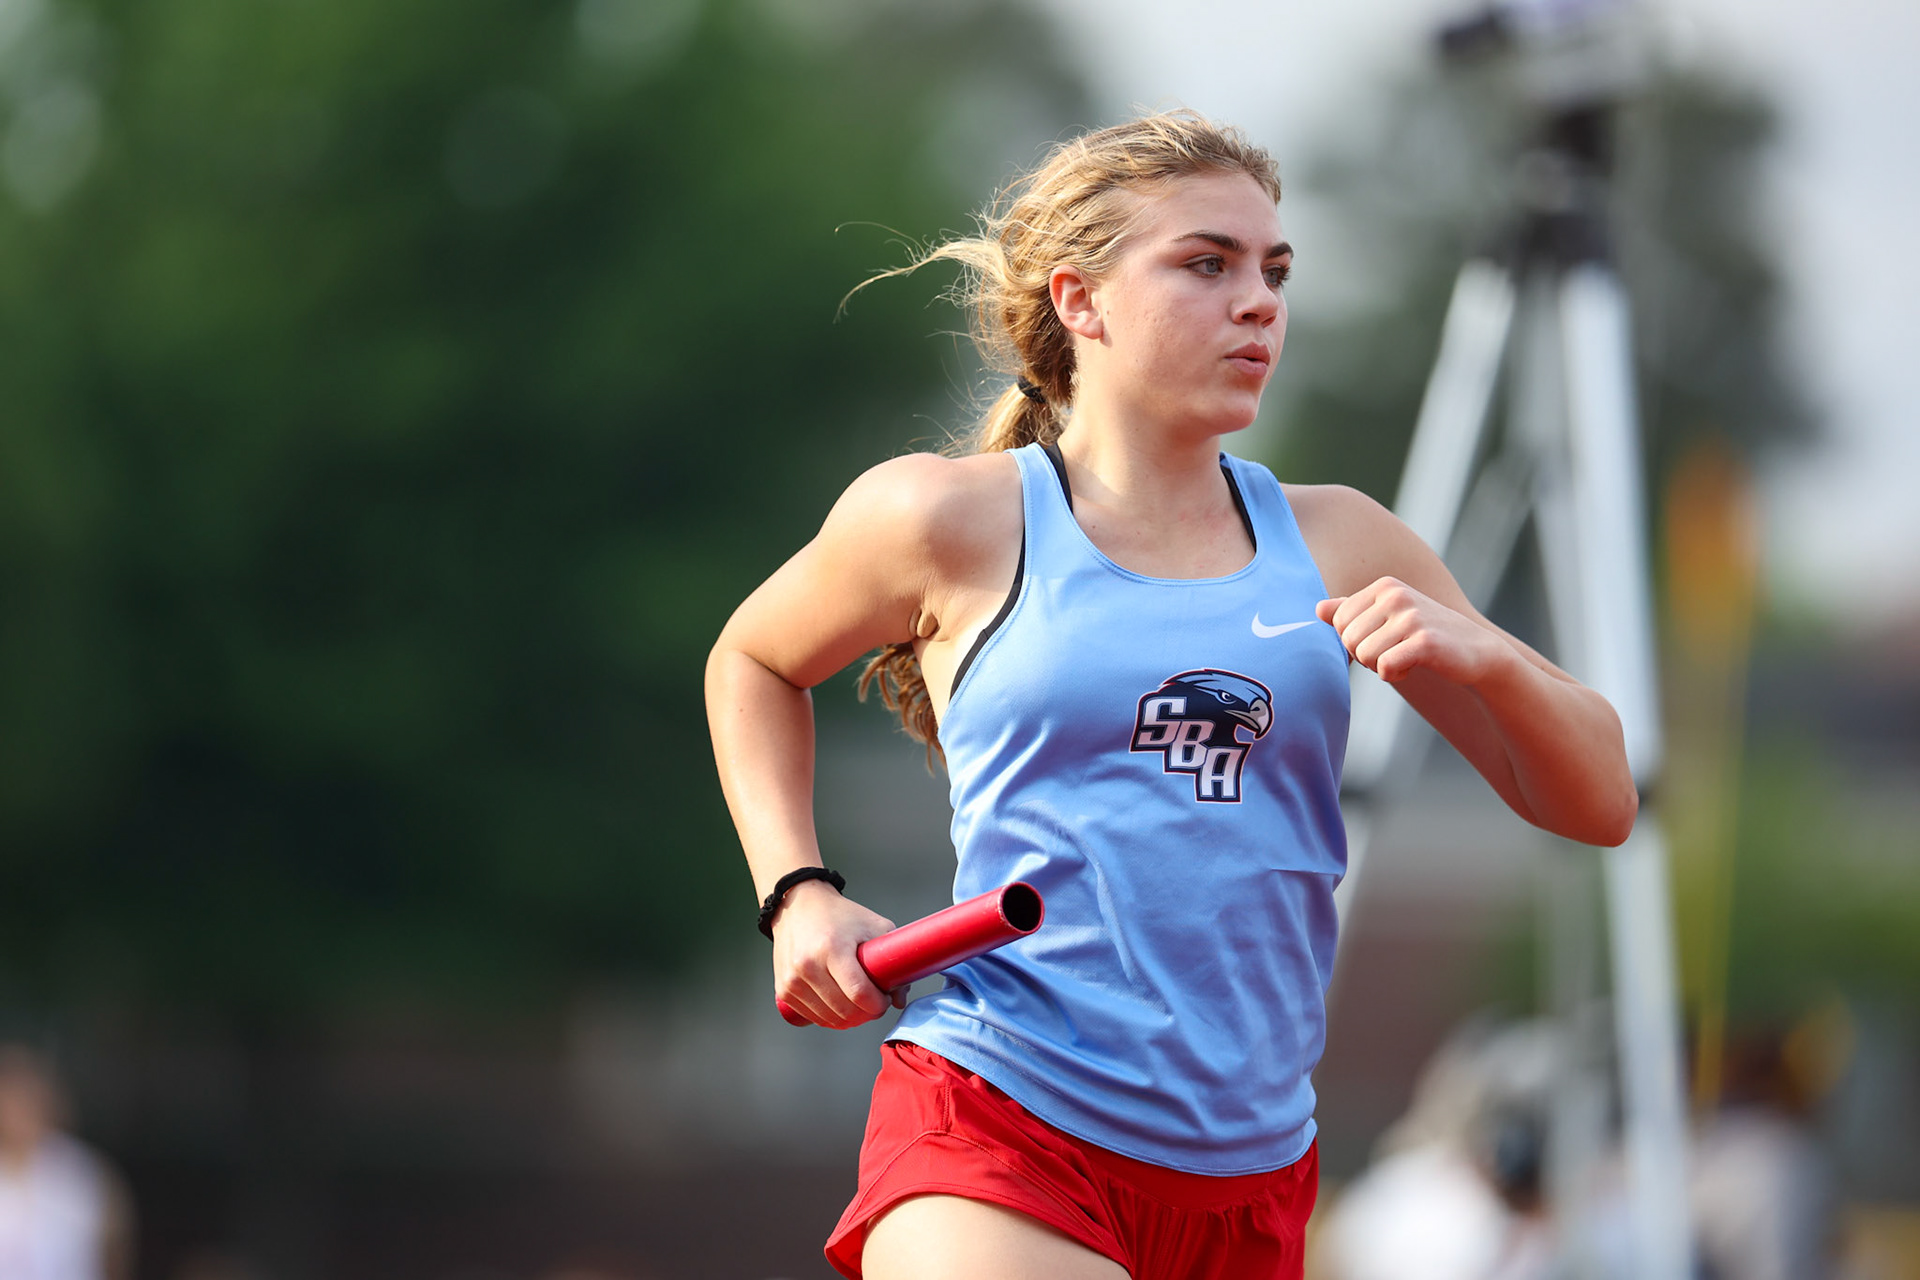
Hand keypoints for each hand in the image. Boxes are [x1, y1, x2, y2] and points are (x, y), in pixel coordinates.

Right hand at [770, 879, 901, 1028]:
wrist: (797, 905)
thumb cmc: (839, 915)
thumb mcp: (873, 925)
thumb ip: (894, 959)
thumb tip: (899, 999)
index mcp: (832, 948)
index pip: (859, 993)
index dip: (878, 1004)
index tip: (885, 999)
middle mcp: (808, 965)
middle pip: (845, 1011)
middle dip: (867, 1014)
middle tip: (875, 1003)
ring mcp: (792, 980)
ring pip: (830, 1020)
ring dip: (850, 1019)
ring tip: (859, 1003)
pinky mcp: (784, 990)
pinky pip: (814, 1018)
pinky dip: (831, 1018)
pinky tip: (841, 1005)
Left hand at [1317, 576, 1508, 686]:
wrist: (1477, 652)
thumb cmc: (1426, 636)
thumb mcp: (1389, 617)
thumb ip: (1353, 611)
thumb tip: (1318, 608)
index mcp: (1384, 586)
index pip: (1339, 621)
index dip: (1355, 640)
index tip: (1383, 639)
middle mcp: (1396, 594)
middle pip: (1348, 640)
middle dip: (1367, 656)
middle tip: (1396, 651)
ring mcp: (1411, 615)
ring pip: (1364, 656)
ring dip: (1383, 666)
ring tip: (1408, 656)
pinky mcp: (1425, 640)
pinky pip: (1385, 668)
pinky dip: (1396, 675)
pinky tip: (1415, 666)